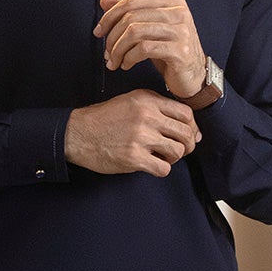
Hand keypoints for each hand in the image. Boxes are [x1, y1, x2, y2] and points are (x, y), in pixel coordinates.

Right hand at [65, 89, 200, 177]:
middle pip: (185, 134)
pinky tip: (151, 165)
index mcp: (147, 101)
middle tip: (179, 150)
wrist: (78, 133)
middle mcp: (146, 117)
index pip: (186, 113)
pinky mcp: (134, 157)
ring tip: (161, 157)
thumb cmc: (104, 119)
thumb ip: (157, 108)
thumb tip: (188, 128)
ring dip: (173, 158)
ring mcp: (140, 137)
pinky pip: (163, 168)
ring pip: (178, 152)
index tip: (189, 136)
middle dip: (187, 145)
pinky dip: (161, 169)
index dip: (192, 127)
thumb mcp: (131, 101)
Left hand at [93, 0, 206, 98]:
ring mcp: (181, 31)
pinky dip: (129, 58)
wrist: (194, 77)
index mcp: (172, 1)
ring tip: (114, 61)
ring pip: (135, 33)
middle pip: (131, 17)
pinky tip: (126, 65)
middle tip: (106, 53)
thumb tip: (105, 0)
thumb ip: (130, 13)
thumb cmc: (170, 52)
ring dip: (118, 50)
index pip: (132, 1)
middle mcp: (179, 12)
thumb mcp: (150, 29)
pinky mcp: (180, 51)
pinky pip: (144, 49)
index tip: (99, 31)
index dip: (110, 16)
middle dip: (112, 37)